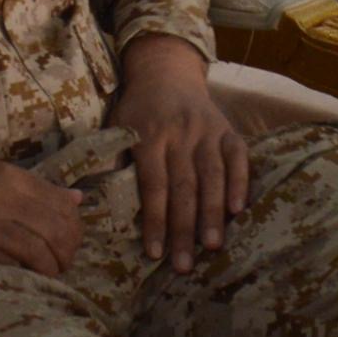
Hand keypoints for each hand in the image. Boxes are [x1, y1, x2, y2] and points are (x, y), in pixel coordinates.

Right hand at [0, 160, 87, 273]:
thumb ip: (30, 189)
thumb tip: (76, 199)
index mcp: (7, 174)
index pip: (62, 203)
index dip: (74, 230)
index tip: (68, 246)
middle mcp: (1, 192)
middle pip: (59, 226)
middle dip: (68, 252)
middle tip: (62, 266)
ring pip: (42, 246)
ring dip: (52, 268)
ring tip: (48, 277)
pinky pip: (12, 262)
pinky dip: (26, 274)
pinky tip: (25, 280)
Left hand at [109, 33, 252, 274]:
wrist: (166, 71)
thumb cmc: (137, 109)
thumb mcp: (116, 128)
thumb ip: (112, 160)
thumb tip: (96, 204)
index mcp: (149, 136)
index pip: (153, 185)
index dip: (155, 220)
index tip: (155, 254)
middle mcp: (180, 133)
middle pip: (183, 186)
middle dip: (184, 228)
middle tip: (185, 265)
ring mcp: (207, 131)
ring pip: (212, 175)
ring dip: (213, 213)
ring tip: (212, 245)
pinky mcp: (228, 129)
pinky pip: (238, 157)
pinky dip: (240, 181)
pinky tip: (239, 209)